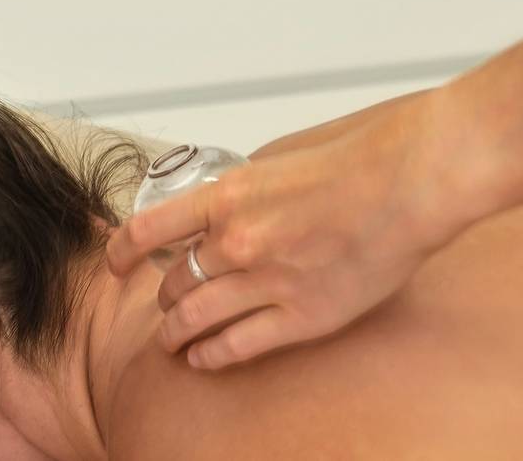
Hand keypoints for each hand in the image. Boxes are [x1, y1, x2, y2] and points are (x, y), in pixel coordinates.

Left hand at [105, 90, 475, 369]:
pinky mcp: (302, 316)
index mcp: (226, 198)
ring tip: (171, 341)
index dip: (122, 253)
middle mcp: (236, 241)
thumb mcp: (275, 163)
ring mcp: (267, 282)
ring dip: (176, 333)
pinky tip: (203, 359)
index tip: (117, 264)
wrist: (404, 183)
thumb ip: (242, 191)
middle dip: (163, 297)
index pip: (148, 230)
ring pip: (196, 318)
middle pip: (174, 282)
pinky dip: (212, 355)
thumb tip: (221, 207)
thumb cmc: (353, 164)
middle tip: (162, 305)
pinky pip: (239, 345)